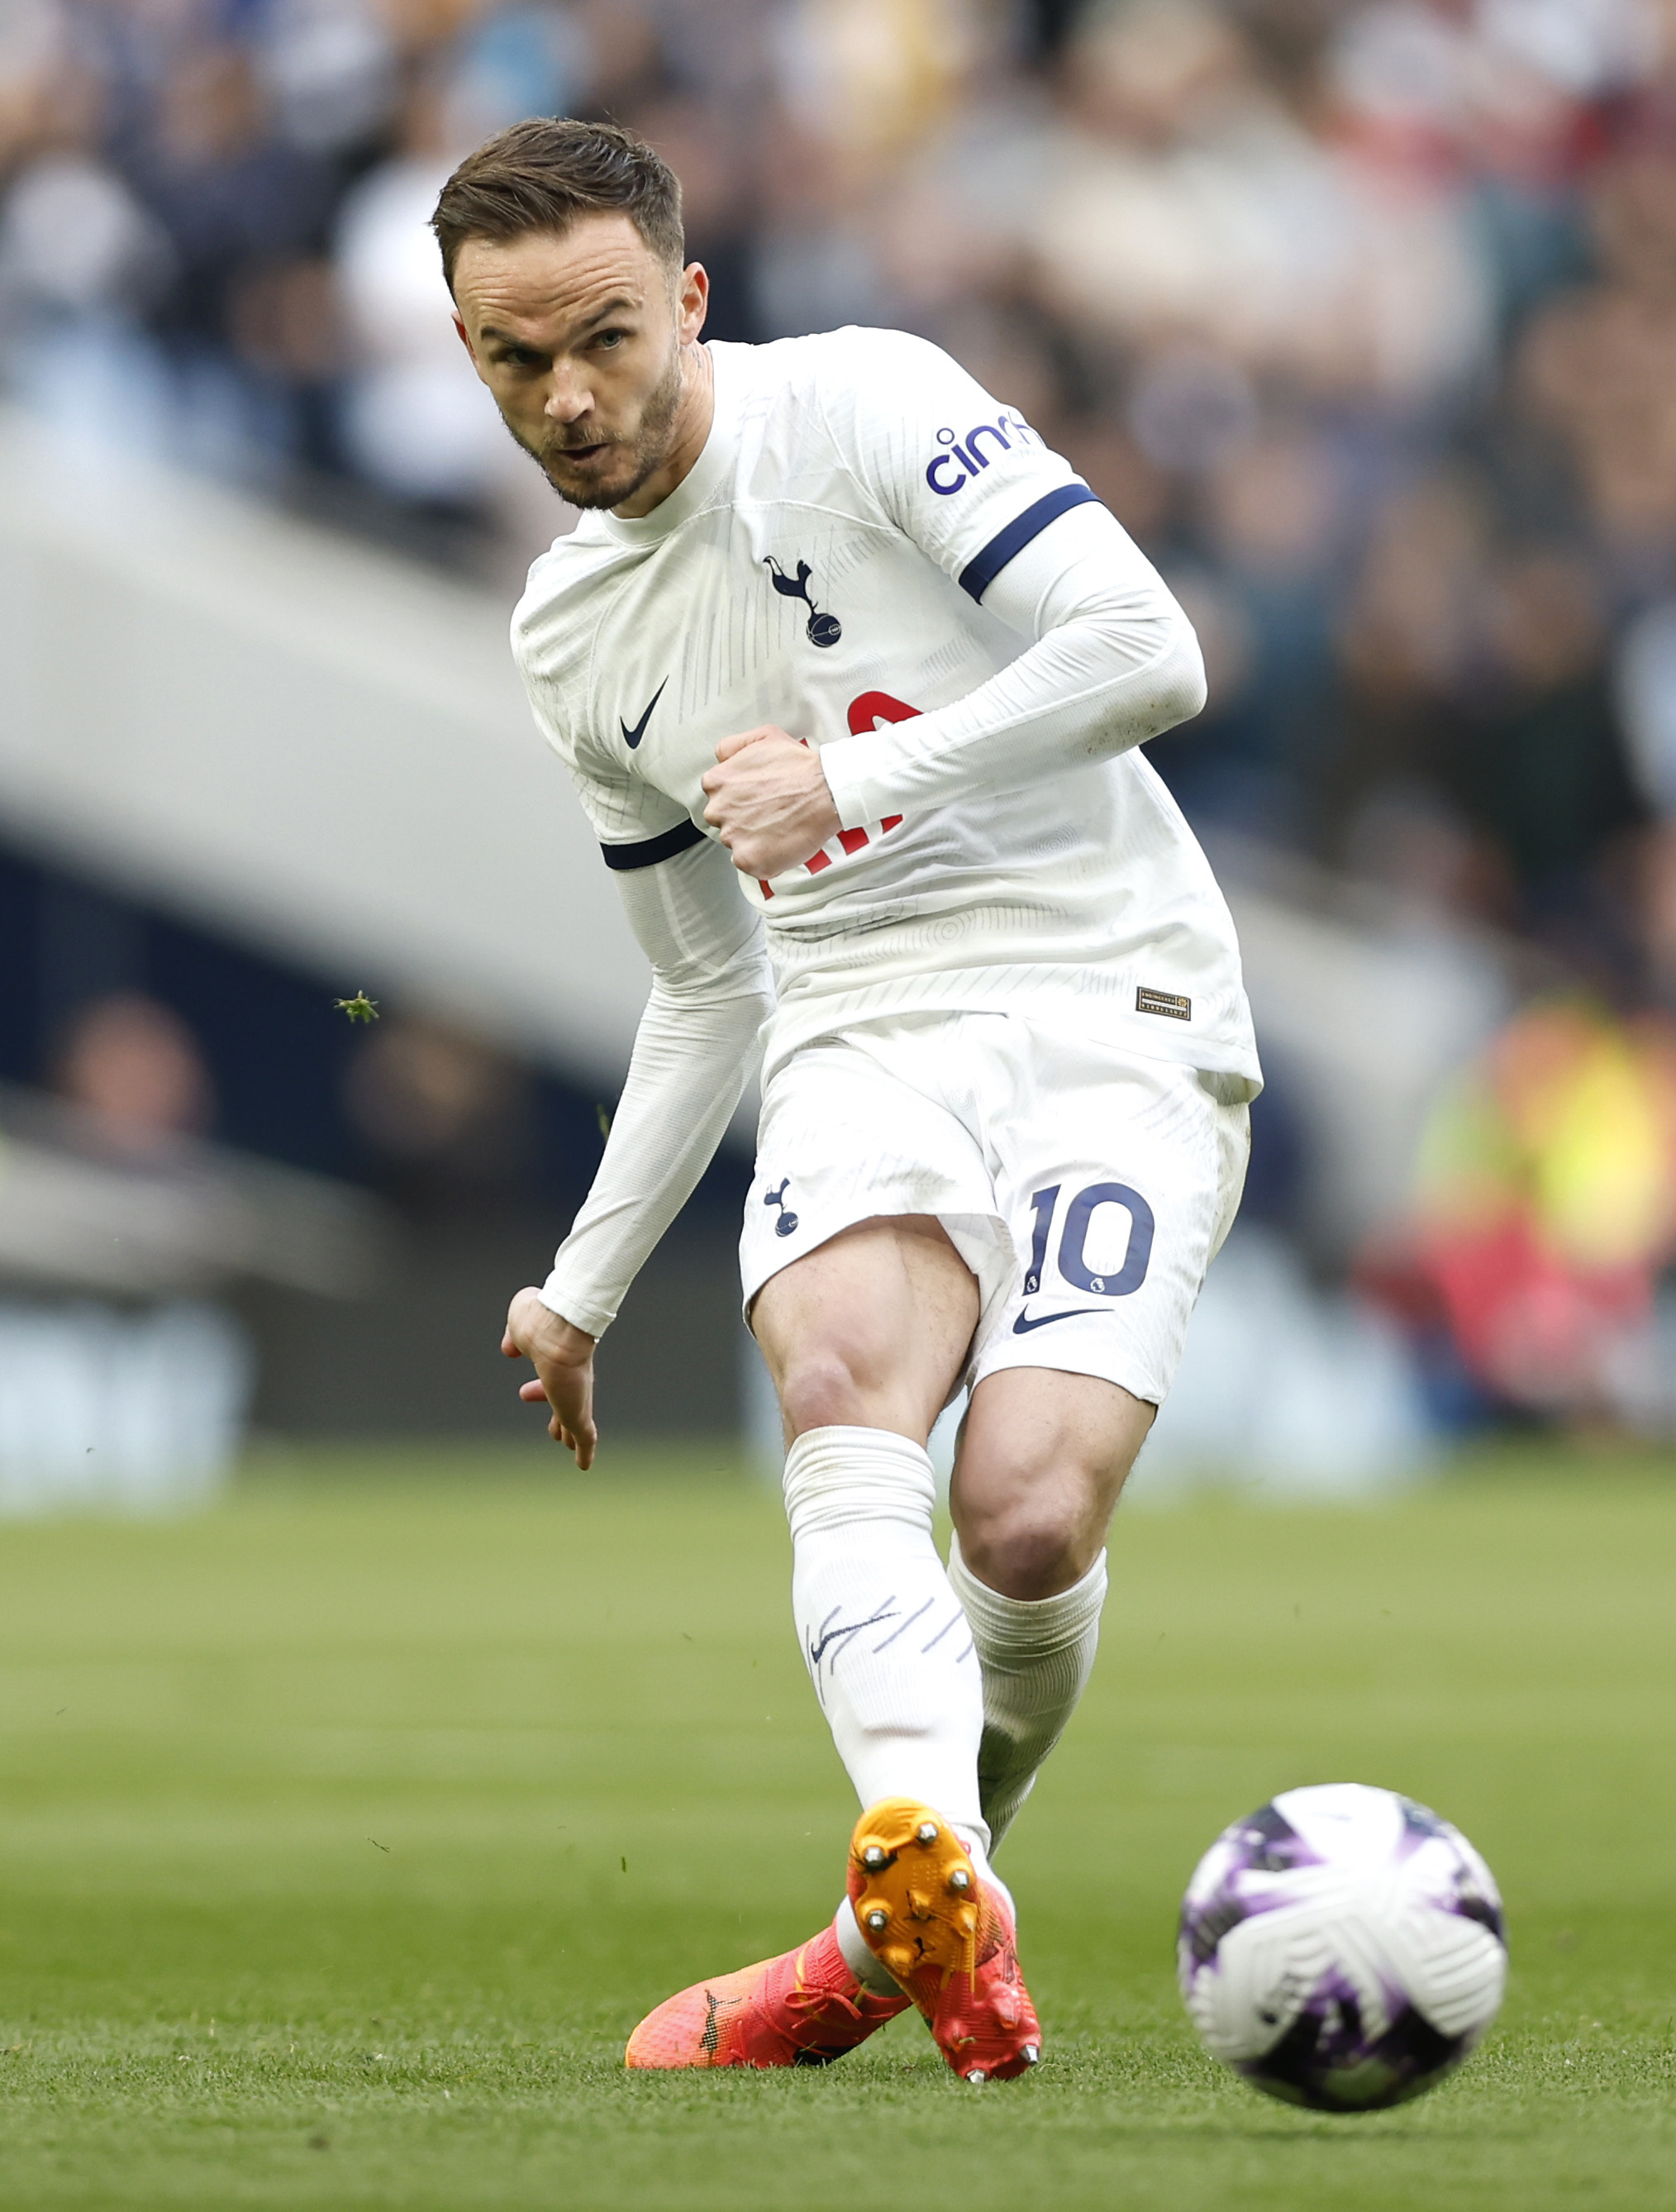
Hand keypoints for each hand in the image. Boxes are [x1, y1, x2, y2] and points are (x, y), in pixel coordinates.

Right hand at [502, 1286, 597, 1466]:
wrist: (556, 1327)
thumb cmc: (539, 1318)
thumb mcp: (518, 1324)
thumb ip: (515, 1336)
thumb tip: (509, 1347)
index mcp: (560, 1357)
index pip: (552, 1377)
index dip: (540, 1388)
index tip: (524, 1393)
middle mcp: (572, 1377)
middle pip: (565, 1400)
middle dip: (557, 1414)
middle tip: (551, 1427)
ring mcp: (577, 1397)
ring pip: (575, 1420)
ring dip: (569, 1433)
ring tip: (565, 1442)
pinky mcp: (579, 1414)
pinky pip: (585, 1438)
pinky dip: (585, 1451)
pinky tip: (584, 1464)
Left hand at [701, 724, 840, 878]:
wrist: (826, 791)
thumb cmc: (800, 766)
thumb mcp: (763, 737)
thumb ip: (733, 746)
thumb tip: (721, 757)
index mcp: (717, 782)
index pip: (717, 796)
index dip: (738, 798)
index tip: (756, 799)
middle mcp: (719, 810)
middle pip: (723, 821)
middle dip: (742, 819)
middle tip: (769, 813)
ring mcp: (732, 837)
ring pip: (736, 843)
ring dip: (753, 839)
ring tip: (778, 827)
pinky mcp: (748, 860)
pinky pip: (749, 864)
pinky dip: (764, 859)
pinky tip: (780, 843)